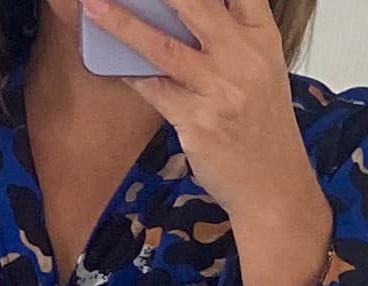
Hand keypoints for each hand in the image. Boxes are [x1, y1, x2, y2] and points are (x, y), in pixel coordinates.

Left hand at [77, 0, 333, 285]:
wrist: (272, 186)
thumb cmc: (261, 128)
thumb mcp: (261, 72)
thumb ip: (233, 37)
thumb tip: (183, 12)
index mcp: (262, 38)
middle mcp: (243, 58)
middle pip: (195, 5)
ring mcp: (219, 91)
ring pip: (163, 48)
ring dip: (123, 25)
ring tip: (95, 6)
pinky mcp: (198, 123)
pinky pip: (154, 91)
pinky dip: (130, 74)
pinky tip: (111, 63)